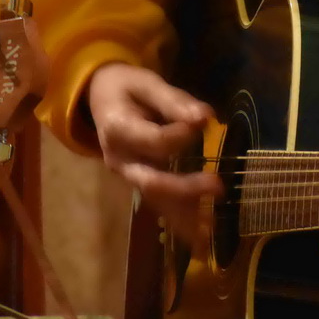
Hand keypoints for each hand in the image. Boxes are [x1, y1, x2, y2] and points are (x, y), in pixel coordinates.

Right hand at [87, 61, 220, 238]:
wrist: (100, 99)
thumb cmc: (127, 88)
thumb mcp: (147, 83)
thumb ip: (173, 100)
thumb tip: (205, 117)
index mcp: (117, 130)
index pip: (151, 140)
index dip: (178, 136)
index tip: (205, 122)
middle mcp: (119, 161)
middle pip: (151, 181)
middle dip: (184, 188)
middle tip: (218, 186)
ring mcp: (128, 177)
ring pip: (156, 200)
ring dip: (183, 216)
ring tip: (209, 231)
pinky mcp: (139, 184)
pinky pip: (159, 204)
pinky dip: (180, 220)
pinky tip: (201, 235)